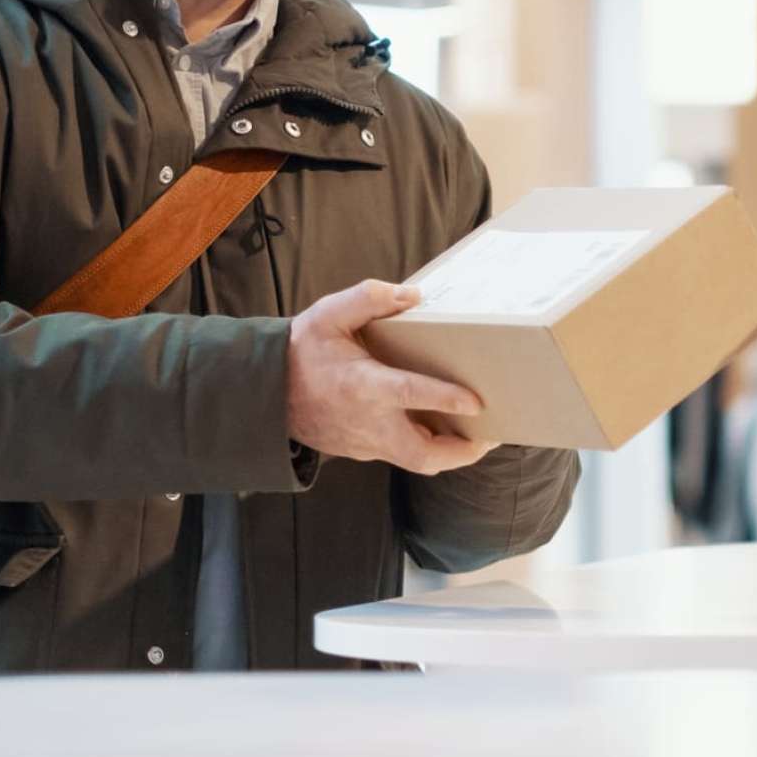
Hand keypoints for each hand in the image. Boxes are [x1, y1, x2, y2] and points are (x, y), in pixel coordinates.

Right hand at [286, 280, 498, 474]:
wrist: (266, 392)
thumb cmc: (302, 351)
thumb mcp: (329, 314)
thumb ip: (369, 298)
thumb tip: (413, 295)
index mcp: (362, 385)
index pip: (411, 395)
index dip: (445, 399)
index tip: (477, 401)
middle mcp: (368, 422)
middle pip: (423, 455)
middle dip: (462, 452)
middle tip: (490, 436)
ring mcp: (366, 443)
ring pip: (416, 462)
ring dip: (449, 453)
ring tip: (477, 434)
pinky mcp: (363, 451)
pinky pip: (401, 455)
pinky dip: (426, 448)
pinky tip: (442, 428)